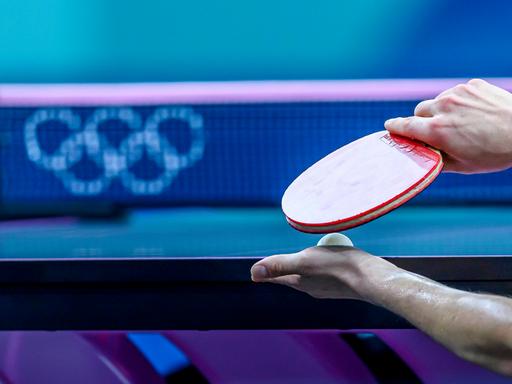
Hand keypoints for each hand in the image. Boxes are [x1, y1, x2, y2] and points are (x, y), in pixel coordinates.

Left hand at [251, 246, 394, 299]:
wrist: (371, 278)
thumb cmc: (337, 267)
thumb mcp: (304, 261)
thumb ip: (279, 265)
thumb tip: (252, 273)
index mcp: (299, 283)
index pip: (276, 277)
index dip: (267, 271)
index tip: (257, 269)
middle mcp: (311, 288)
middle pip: (291, 276)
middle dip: (283, 268)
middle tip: (276, 260)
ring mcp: (327, 287)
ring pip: (309, 274)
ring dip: (304, 265)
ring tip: (304, 255)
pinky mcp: (341, 283)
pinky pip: (325, 272)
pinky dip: (322, 264)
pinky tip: (329, 257)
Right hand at [385, 79, 511, 173]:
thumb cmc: (496, 153)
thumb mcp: (461, 165)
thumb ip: (435, 159)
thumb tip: (420, 155)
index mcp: (436, 130)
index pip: (404, 125)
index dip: (394, 126)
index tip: (389, 126)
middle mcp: (443, 108)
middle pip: (419, 110)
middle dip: (422, 120)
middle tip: (433, 131)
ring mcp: (458, 93)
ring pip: (437, 101)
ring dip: (441, 110)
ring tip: (459, 122)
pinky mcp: (473, 85)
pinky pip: (456, 92)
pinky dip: (458, 102)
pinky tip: (473, 113)